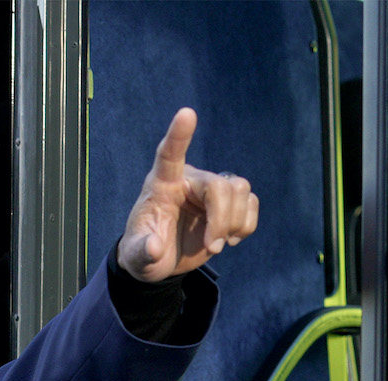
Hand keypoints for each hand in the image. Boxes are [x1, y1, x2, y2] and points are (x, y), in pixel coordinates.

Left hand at [117, 108, 259, 282]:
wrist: (160, 261)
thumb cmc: (144, 252)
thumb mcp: (137, 258)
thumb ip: (141, 252)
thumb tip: (154, 247)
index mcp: (162, 185)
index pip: (169, 154)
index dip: (179, 135)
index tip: (186, 113)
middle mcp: (189, 181)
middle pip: (219, 185)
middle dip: (221, 219)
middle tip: (212, 248)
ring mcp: (210, 191)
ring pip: (240, 190)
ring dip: (234, 223)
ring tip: (214, 245)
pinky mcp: (229, 204)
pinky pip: (251, 204)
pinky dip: (245, 226)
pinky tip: (228, 239)